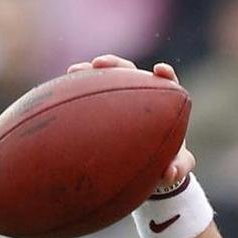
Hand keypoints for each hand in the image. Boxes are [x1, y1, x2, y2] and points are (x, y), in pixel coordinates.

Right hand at [66, 54, 195, 191]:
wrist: (147, 168)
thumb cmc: (166, 163)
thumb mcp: (176, 168)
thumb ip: (179, 168)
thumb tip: (170, 174)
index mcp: (163, 104)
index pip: (166, 83)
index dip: (165, 74)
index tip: (160, 70)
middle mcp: (140, 96)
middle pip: (128, 71)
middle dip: (115, 64)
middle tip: (100, 64)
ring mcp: (119, 100)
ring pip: (104, 80)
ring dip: (88, 73)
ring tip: (73, 71)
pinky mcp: (101, 108)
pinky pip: (87, 97)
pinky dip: (76, 93)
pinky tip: (58, 96)